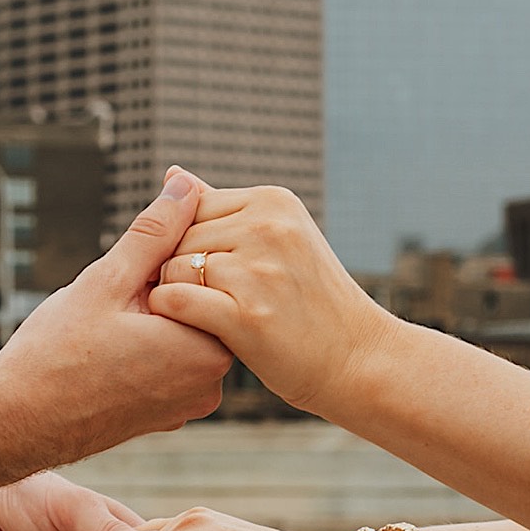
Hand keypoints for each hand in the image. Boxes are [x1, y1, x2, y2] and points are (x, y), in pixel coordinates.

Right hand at [0, 170, 233, 474]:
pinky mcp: (165, 416)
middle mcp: (211, 382)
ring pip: (177, 332)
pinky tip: (102, 351)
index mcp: (210, 348)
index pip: (209, 276)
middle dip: (157, 287)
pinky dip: (142, 346)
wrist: (13, 426)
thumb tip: (187, 184)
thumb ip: (156, 231)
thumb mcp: (108, 280)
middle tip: (110, 301)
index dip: (165, 258)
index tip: (126, 272)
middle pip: (196, 305)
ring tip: (101, 329)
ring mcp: (188, 404)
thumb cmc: (56, 357)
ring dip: (147, 315)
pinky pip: (164, 363)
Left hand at [149, 177, 397, 412]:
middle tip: (206, 300)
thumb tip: (173, 174)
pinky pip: (177, 302)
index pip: (192, 206)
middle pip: (180, 237)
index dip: (186, 242)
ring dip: (175, 295)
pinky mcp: (247, 317)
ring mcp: (259, 272)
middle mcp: (267, 228)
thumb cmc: (309, 299)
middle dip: (179, 269)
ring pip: (174, 269)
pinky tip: (189, 330)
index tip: (207, 273)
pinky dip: (172, 317)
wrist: (357, 357)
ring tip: (203, 316)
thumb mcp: (277, 238)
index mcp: (273, 201)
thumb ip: (221, 208)